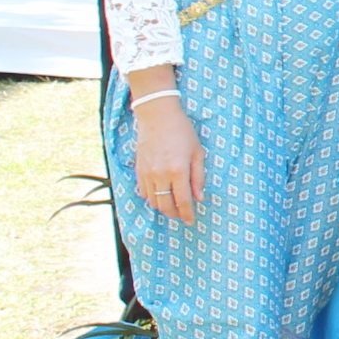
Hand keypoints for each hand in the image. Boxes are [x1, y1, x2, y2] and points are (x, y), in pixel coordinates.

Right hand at [132, 95, 204, 223]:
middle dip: (175, 214)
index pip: (183, 201)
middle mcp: (160, 175)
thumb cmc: (182, 132)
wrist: (157, 117)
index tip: (191, 221)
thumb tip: (200, 197)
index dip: (187, 214)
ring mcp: (146, 174)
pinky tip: (159, 197)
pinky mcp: (138, 170)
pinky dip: (151, 198)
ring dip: (163, 208)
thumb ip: (199, 176)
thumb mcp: (197, 152)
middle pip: (166, 205)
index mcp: (178, 171)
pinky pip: (143, 192)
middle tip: (183, 216)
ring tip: (172, 208)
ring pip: (153, 201)